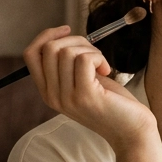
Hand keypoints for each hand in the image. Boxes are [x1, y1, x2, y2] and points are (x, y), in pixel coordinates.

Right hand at [23, 26, 157, 154]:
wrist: (130, 131)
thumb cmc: (111, 102)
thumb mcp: (83, 81)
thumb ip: (69, 64)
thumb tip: (65, 35)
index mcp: (48, 92)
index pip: (31, 54)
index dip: (46, 35)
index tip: (67, 30)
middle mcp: (52, 96)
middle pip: (49, 48)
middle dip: (75, 40)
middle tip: (94, 54)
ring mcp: (67, 97)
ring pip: (66, 51)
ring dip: (90, 50)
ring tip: (102, 65)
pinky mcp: (85, 96)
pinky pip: (84, 59)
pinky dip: (98, 57)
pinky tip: (107, 70)